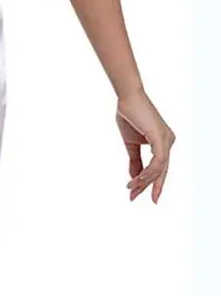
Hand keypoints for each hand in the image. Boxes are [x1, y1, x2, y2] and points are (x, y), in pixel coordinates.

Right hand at [115, 88, 175, 203]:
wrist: (126, 96)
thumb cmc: (128, 114)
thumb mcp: (130, 143)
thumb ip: (135, 160)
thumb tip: (133, 177)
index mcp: (163, 142)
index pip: (158, 167)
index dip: (150, 182)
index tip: (138, 194)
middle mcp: (169, 141)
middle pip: (161, 171)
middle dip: (149, 187)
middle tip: (135, 198)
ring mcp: (167, 140)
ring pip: (159, 169)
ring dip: (144, 181)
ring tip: (130, 189)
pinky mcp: (161, 138)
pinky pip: (158, 162)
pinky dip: (148, 172)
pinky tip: (137, 179)